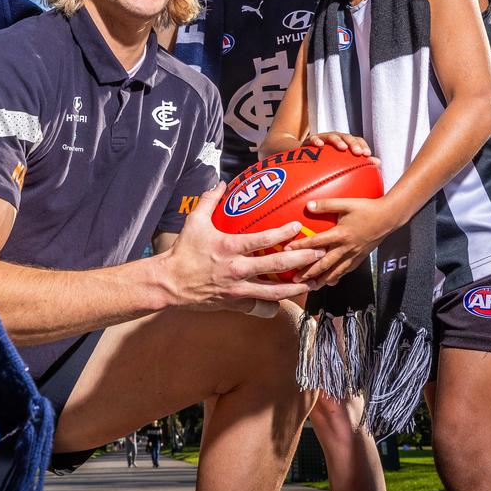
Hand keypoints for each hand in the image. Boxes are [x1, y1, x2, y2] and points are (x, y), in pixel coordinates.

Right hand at [161, 184, 323, 315]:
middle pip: (277, 266)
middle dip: (302, 259)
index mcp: (229, 247)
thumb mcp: (194, 222)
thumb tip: (221, 183)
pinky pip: (260, 307)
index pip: (263, 240)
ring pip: (275, 292)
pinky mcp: (235, 304)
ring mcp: (238, 289)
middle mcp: (238, 269)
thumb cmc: (183, 251)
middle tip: (319, 253)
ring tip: (313, 281)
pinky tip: (284, 302)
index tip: (298, 227)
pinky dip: (273, 306)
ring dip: (297, 287)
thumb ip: (209, 201)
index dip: (283, 233)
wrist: (170, 283)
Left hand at [286, 196, 396, 285]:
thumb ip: (326, 204)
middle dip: (309, 272)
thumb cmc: (367, 209)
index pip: (316, 242)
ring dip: (322, 279)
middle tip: (295, 279)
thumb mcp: (346, 203)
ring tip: (311, 286)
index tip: (287, 250)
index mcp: (340, 234)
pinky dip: (337, 277)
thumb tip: (308, 205)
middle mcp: (346, 247)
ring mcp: (353, 255)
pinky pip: (346, 270)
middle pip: (324, 263)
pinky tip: (330, 282)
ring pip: (335, 271)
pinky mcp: (360, 258)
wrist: (389, 218)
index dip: (301, 247)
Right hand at [303, 132, 376, 159]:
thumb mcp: (342, 162)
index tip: (367, 155)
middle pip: (346, 137)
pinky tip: (320, 146)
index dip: (363, 145)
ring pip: (331, 136)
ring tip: (343, 148)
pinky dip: (316, 141)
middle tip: (358, 153)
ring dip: (338, 141)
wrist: (303, 157)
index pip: (357, 140)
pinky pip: (313, 138)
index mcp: (345, 143)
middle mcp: (335, 138)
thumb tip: (378, 162)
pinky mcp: (309, 141)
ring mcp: (322, 138)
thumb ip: (359, 162)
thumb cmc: (326, 162)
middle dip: (353, 143)